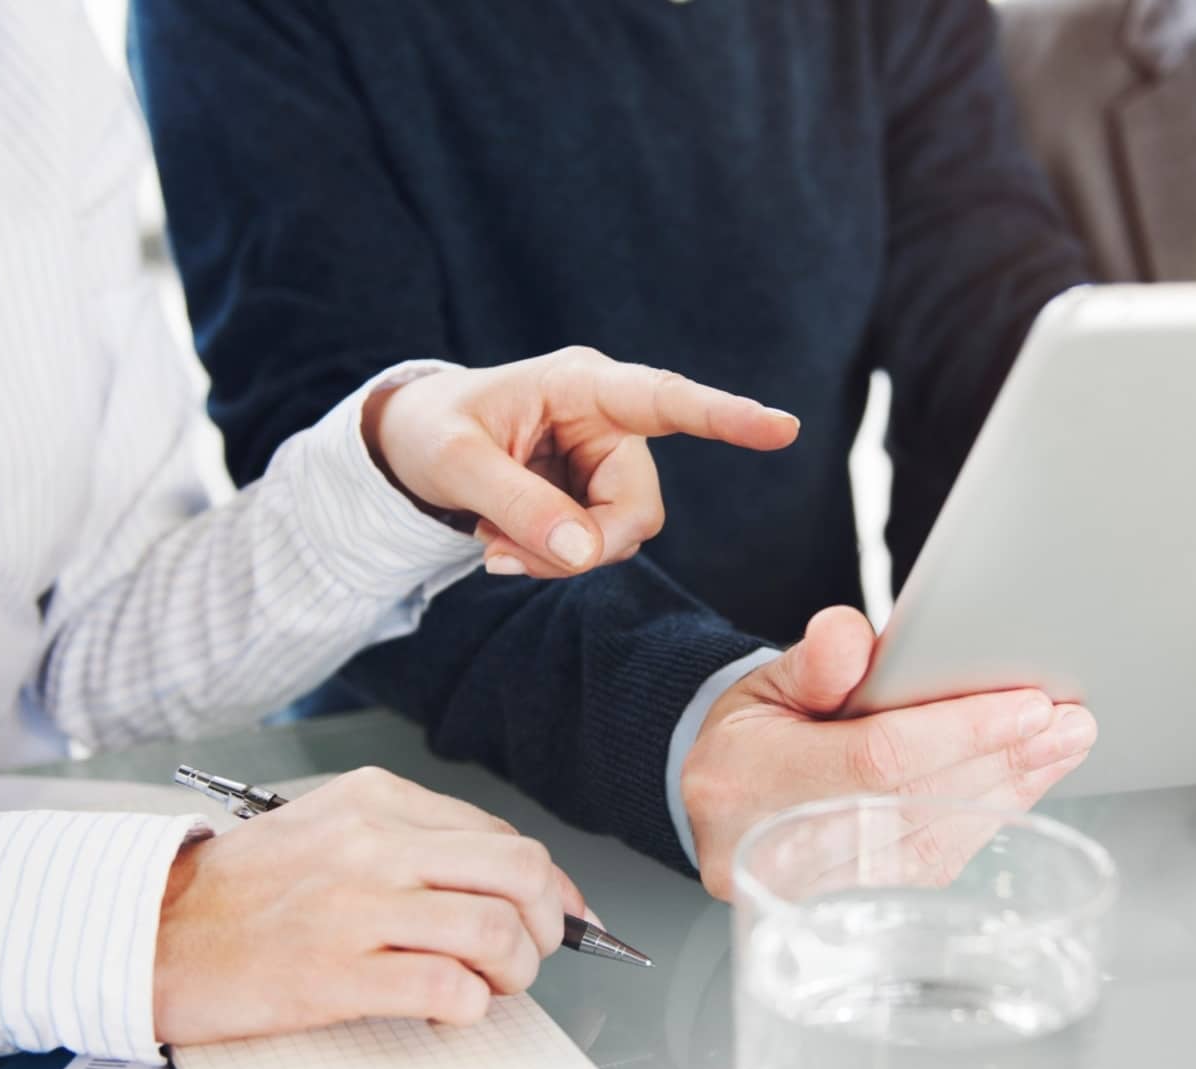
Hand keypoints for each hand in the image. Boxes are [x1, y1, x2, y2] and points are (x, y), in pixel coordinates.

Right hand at [152, 767, 587, 1045]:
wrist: (149, 933)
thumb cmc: (239, 893)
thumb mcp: (328, 829)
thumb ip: (411, 843)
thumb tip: (504, 881)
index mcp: (377, 801)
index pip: (503, 835)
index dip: (552, 886)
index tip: (565, 917)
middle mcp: (374, 843)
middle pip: (521, 873)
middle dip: (550, 924)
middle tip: (530, 955)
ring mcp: (357, 907)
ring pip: (497, 930)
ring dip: (514, 972)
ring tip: (488, 987)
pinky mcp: (336, 973)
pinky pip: (448, 988)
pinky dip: (468, 1007)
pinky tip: (446, 1009)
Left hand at [364, 347, 798, 577]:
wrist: (413, 444)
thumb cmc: (432, 430)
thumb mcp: (455, 463)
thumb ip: (518, 504)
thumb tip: (585, 554)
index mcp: (581, 384)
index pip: (665, 399)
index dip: (725, 416)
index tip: (783, 428)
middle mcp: (608, 419)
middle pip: (637, 505)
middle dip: (579, 545)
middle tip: (500, 555)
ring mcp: (606, 460)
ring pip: (621, 535)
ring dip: (559, 556)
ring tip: (492, 539)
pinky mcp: (596, 495)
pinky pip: (599, 546)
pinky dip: (552, 558)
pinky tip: (504, 541)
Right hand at [679, 606, 1097, 898]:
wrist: (719, 812)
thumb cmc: (752, 742)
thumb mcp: (767, 684)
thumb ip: (815, 661)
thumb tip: (850, 635)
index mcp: (748, 782)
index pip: (874, 759)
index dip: (958, 733)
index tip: (1027, 705)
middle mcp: (778, 851)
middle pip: (915, 807)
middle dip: (1002, 760)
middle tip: (1067, 723)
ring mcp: (815, 896)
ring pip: (933, 845)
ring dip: (1007, 792)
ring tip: (1059, 747)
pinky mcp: (854, 914)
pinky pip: (933, 868)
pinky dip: (985, 821)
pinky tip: (1022, 785)